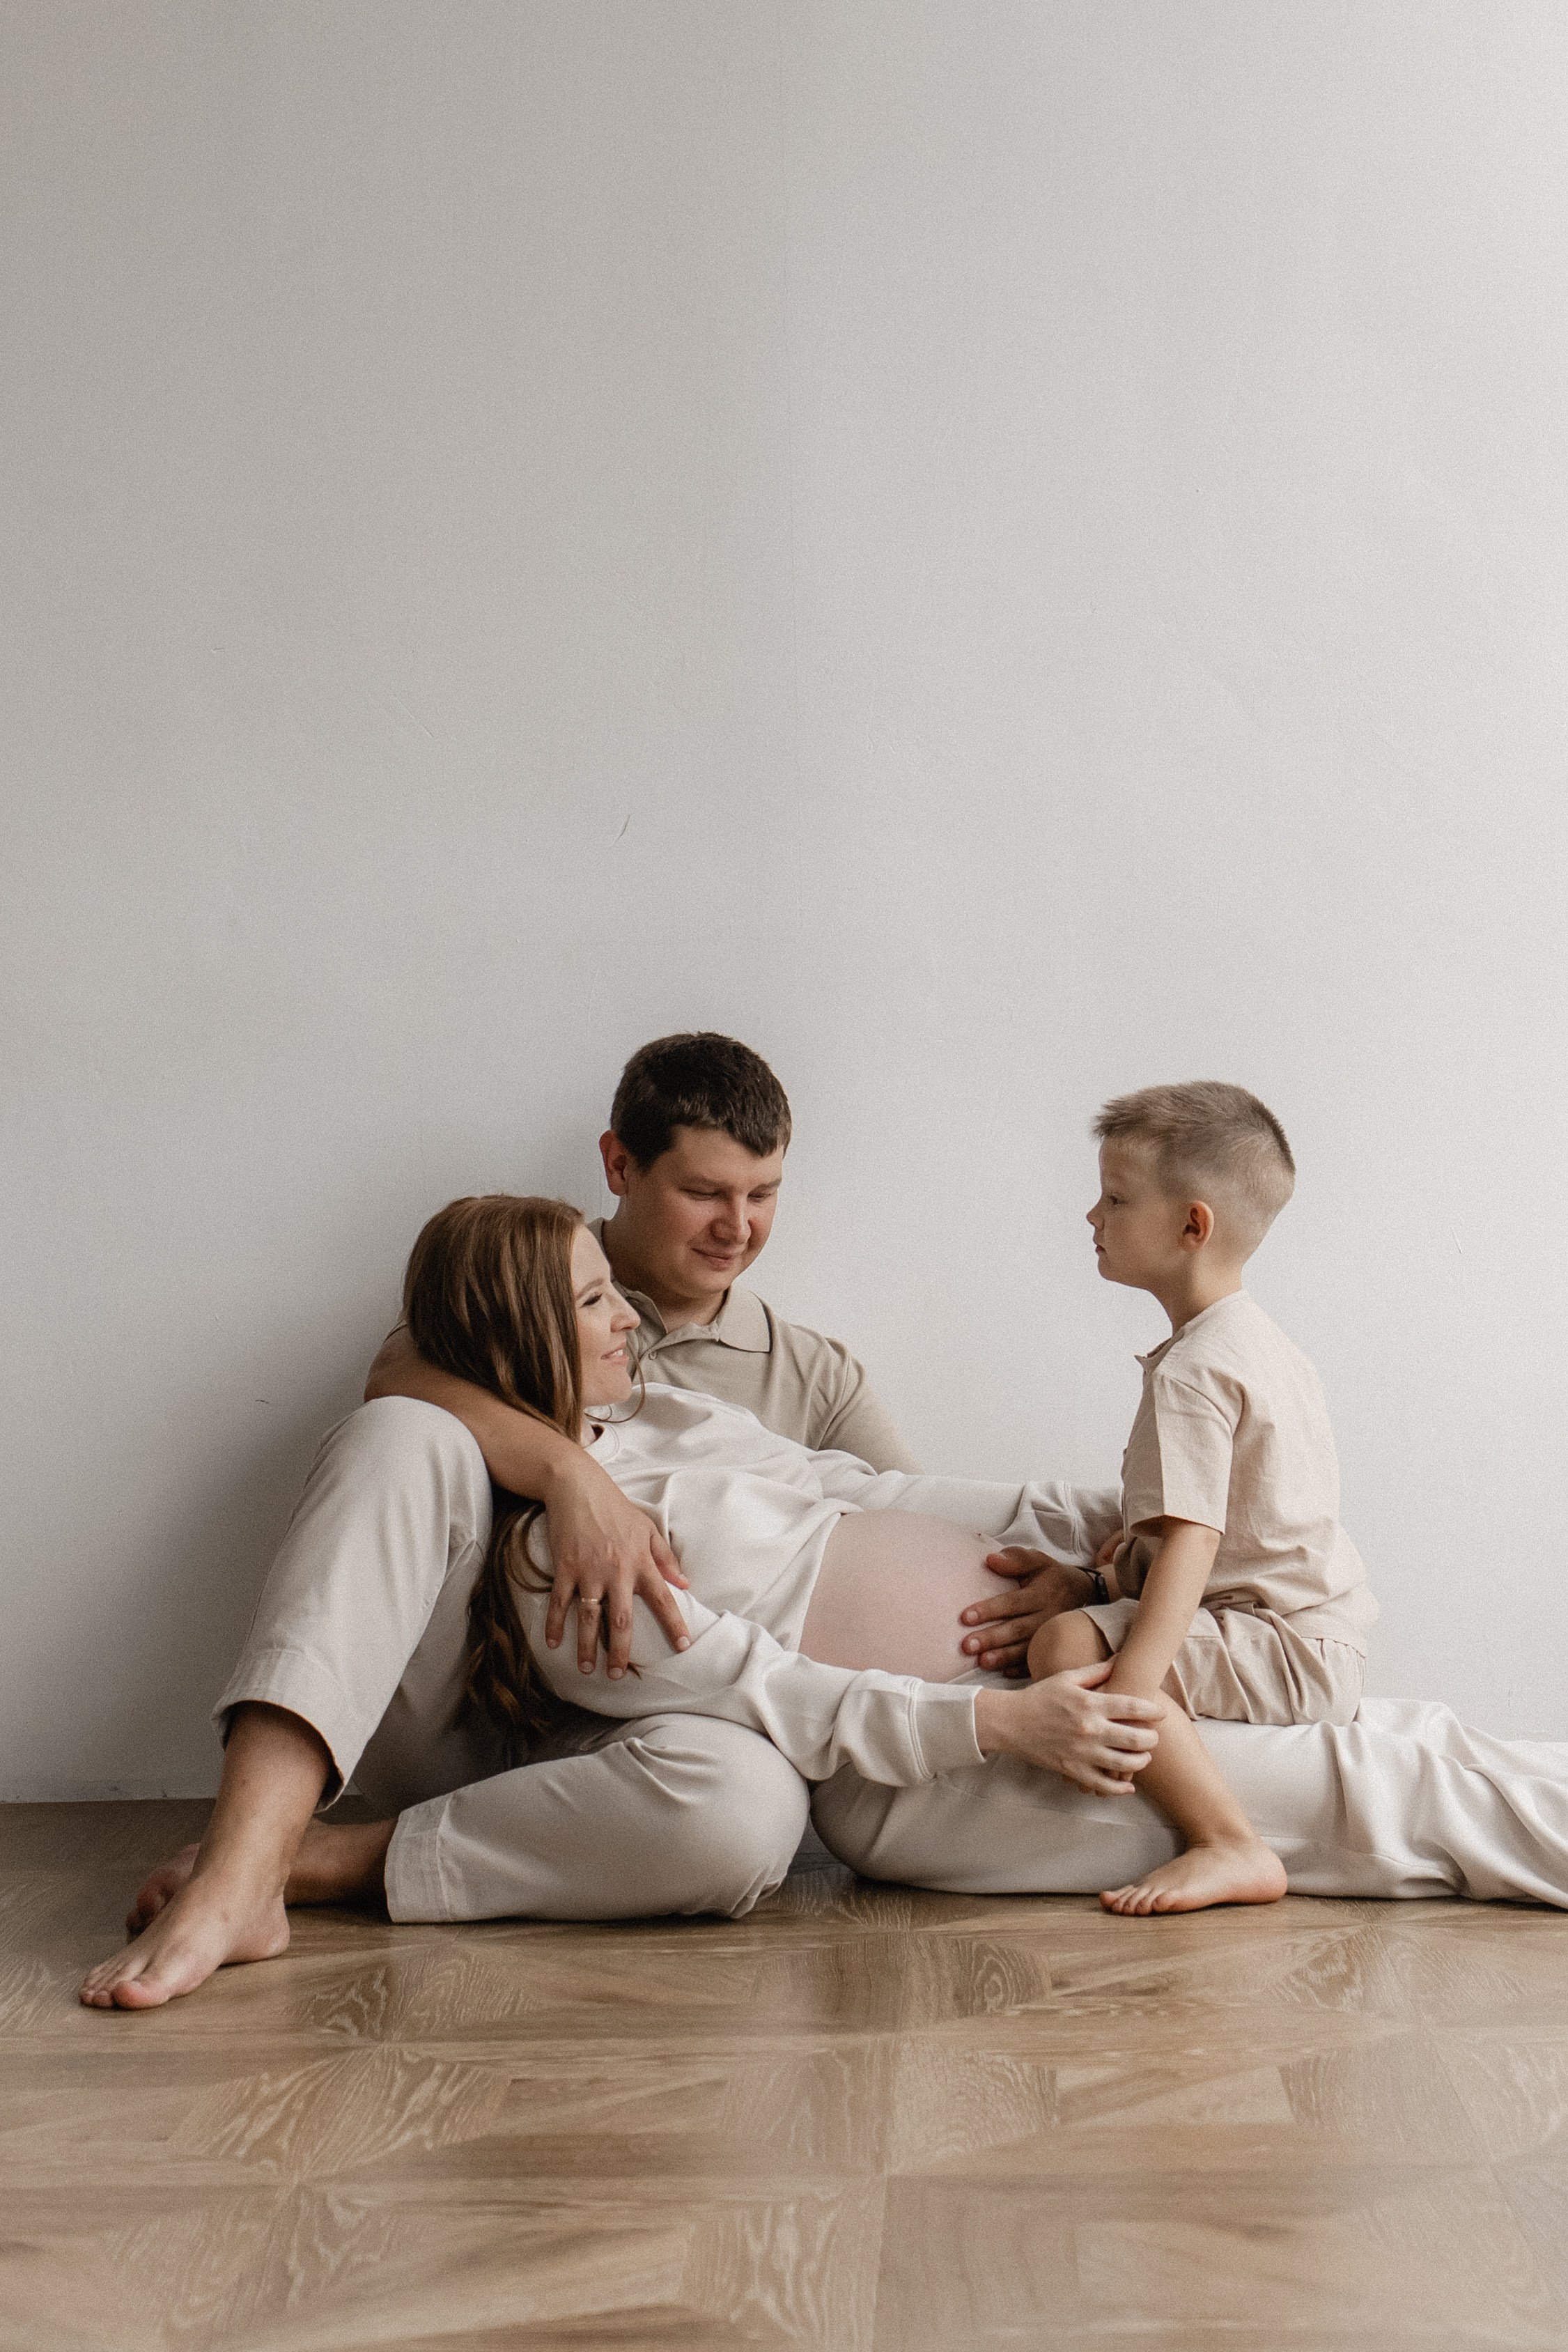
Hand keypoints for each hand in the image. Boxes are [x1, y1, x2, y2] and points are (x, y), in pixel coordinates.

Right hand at [541, 1455, 690, 1677]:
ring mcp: (589, 1572)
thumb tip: (685, 1582)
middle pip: (622, 1620)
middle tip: (619, 1675)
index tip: (684, 1645)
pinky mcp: (565, 1568)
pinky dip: (555, 1624)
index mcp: (641, 1562)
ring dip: (588, 1646)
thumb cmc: (615, 1507)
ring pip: (590, 1618)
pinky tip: (553, 1643)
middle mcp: (617, 1571)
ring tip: (588, 1669)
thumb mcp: (647, 1527)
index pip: (663, 1598)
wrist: (577, 1487)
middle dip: (621, 1651)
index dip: (674, 1623)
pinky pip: (560, 1602)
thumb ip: (665, 1557)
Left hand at [961, 1548, 1095, 1674]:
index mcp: (1043, 1594)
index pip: (1013, 1602)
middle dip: (992, 1638)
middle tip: (967, 1646)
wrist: (1085, 1594)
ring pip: (1026, 1649)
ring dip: (1004, 1657)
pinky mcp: (1054, 1649)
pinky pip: (1038, 1662)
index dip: (990, 1610)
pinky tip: (1004, 1672)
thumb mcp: (1039, 1560)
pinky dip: (1022, 1669)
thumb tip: (991, 1559)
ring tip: (982, 1661)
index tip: (965, 1617)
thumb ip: (1016, 1559)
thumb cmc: (1052, 1577)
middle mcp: (1048, 1617)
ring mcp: (1052, 1636)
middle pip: (1018, 1629)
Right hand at [974, 1660, 1161, 1794]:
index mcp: (1090, 1703)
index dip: (1153, 1710)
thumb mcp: (1067, 1678)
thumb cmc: (1040, 1696)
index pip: (1132, 1707)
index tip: (1160, 1713)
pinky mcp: (1072, 1771)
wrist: (1010, 1722)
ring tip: (1143, 1756)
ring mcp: (1081, 1752)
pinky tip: (1128, 1785)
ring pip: (1124, 1764)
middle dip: (1152, 1739)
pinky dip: (1119, 1788)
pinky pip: (1102, 1785)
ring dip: (1141, 1761)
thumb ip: (1096, 1671)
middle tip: (1154, 1737)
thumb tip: (1121, 1658)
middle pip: (1135, 1739)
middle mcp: (1089, 1729)